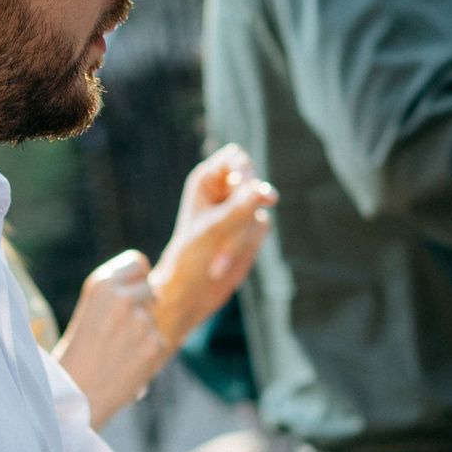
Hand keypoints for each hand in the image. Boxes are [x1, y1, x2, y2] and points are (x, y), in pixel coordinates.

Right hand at [52, 250, 171, 425]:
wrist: (75, 395)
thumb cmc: (77, 354)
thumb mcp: (90, 311)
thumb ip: (117, 295)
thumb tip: (157, 290)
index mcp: (101, 284)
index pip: (138, 262)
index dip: (137, 279)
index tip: (131, 293)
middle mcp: (123, 297)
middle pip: (151, 290)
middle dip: (142, 307)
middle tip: (120, 331)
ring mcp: (141, 320)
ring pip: (154, 319)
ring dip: (144, 334)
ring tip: (118, 353)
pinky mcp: (155, 344)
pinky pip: (160, 342)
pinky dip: (148, 355)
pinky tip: (127, 365)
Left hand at [149, 144, 277, 345]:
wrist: (189, 293)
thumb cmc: (188, 258)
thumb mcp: (210, 232)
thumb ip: (236, 211)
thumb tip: (262, 192)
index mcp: (206, 181)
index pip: (235, 158)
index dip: (244, 169)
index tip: (247, 185)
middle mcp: (223, 192)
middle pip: (253, 181)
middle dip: (248, 206)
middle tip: (252, 215)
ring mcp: (239, 212)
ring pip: (260, 209)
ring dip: (243, 236)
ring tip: (219, 260)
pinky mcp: (249, 231)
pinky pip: (262, 227)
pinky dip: (248, 245)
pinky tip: (226, 261)